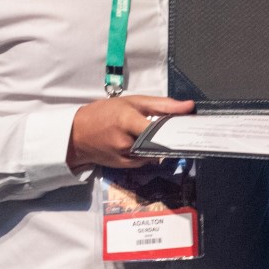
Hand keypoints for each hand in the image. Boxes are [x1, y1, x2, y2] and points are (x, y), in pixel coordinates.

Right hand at [68, 95, 193, 171]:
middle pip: (159, 143)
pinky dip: (150, 152)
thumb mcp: (132, 102)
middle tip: (183, 132)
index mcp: (127, 121)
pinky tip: (150, 144)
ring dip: (161, 146)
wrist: (77, 134)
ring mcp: (124, 157)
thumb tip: (189, 106)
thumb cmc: (104, 113)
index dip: (176, 129)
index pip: (158, 129)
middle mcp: (126, 142)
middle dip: (172, 138)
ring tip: (166, 136)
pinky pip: (146, 160)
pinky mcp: (124, 167)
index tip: (191, 128)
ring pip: (154, 153)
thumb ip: (162, 105)